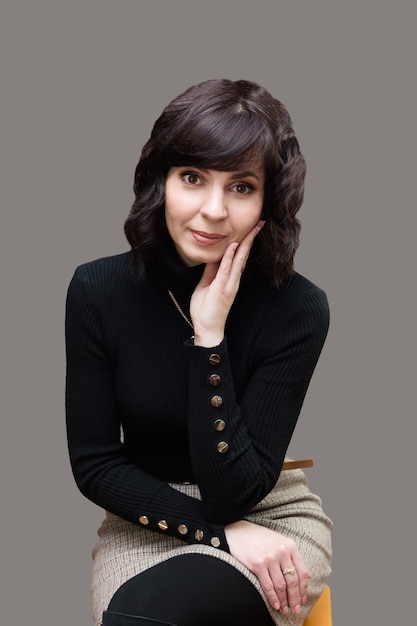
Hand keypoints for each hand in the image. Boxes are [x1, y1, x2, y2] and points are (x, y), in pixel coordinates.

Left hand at [190, 220, 264, 345]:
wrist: (206, 329)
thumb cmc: (206, 310)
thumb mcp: (206, 285)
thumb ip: (211, 272)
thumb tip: (213, 258)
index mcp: (229, 279)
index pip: (239, 256)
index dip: (245, 241)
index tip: (251, 228)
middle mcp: (233, 280)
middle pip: (244, 255)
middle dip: (251, 238)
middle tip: (260, 222)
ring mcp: (229, 284)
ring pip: (239, 259)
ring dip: (246, 243)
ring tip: (253, 229)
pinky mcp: (223, 289)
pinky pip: (226, 269)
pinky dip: (230, 257)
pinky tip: (234, 245)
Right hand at [224, 520, 310, 614]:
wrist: (238, 531)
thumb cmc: (260, 537)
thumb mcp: (279, 541)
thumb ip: (291, 556)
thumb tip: (304, 577)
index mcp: (290, 546)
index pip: (302, 572)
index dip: (303, 589)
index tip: (303, 599)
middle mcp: (282, 552)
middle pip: (292, 581)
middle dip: (295, 598)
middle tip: (296, 609)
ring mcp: (270, 558)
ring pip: (281, 586)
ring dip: (284, 601)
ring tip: (285, 609)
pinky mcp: (258, 565)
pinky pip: (268, 586)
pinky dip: (273, 598)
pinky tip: (275, 604)